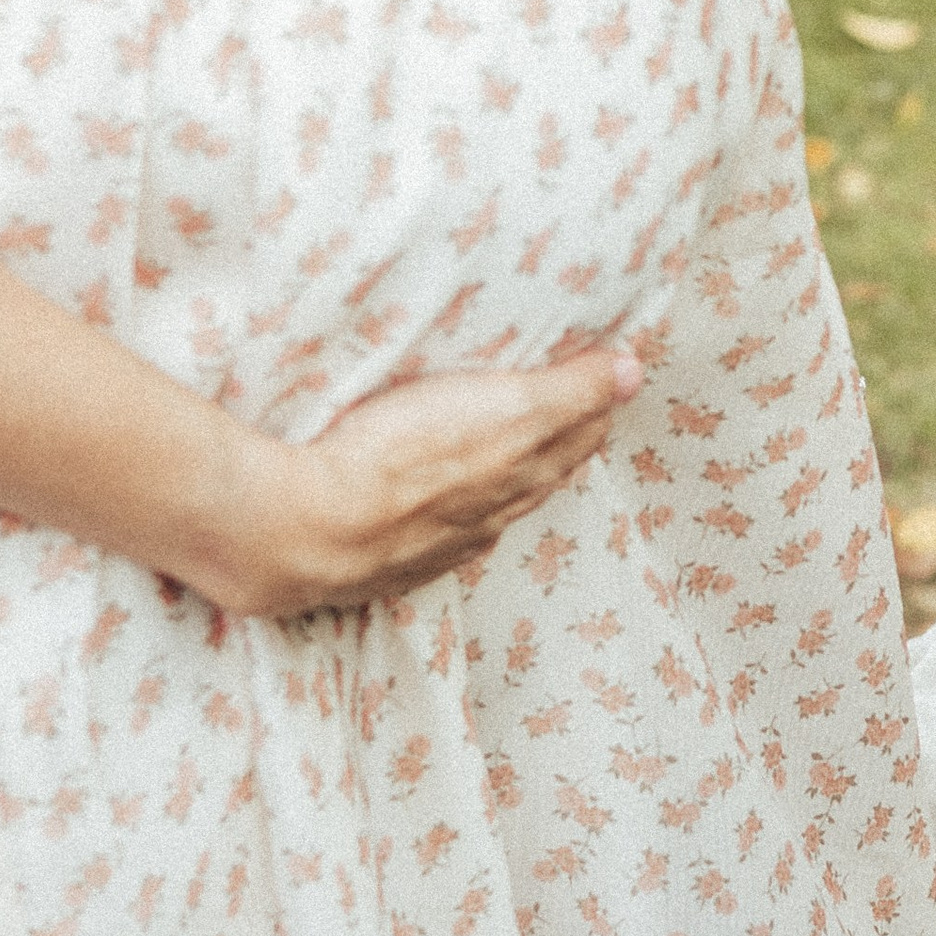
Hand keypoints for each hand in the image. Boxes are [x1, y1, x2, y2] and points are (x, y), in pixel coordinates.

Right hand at [190, 347, 643, 616]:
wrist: (304, 530)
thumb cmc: (397, 457)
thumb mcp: (500, 409)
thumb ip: (566, 390)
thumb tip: (631, 373)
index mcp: (515, 475)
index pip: (570, 439)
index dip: (588, 410)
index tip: (602, 383)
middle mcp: (485, 516)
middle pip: (536, 477)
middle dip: (559, 445)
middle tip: (573, 414)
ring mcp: (436, 544)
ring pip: (490, 509)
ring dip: (508, 481)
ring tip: (516, 458)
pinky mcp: (391, 562)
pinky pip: (442, 539)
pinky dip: (459, 518)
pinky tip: (452, 517)